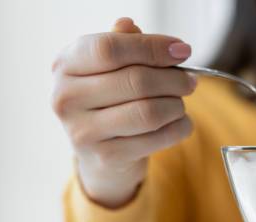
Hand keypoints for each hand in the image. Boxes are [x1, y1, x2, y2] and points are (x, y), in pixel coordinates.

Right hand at [52, 18, 195, 207]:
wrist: (101, 154)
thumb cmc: (110, 102)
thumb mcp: (110, 69)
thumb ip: (124, 45)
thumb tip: (141, 30)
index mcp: (65, 65)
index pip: (110, 48)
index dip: (152, 47)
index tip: (182, 50)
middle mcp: (66, 98)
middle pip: (135, 80)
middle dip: (173, 79)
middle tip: (190, 81)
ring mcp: (82, 131)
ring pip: (149, 112)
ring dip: (177, 105)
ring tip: (181, 103)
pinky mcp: (106, 157)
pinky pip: (157, 138)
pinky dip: (179, 128)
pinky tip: (181, 122)